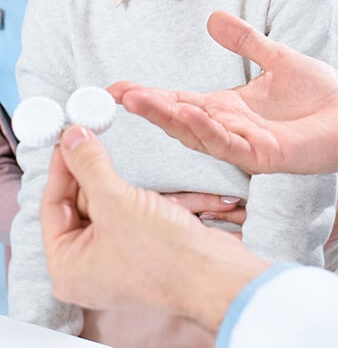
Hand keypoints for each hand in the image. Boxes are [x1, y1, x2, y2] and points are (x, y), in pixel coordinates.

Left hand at [41, 126, 268, 332]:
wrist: (213, 272)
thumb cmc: (162, 254)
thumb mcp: (117, 201)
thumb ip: (90, 166)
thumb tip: (71, 139)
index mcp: (68, 266)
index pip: (53, 207)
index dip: (61, 167)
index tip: (68, 137)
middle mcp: (89, 265)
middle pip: (79, 205)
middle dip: (89, 171)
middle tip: (91, 135)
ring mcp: (118, 256)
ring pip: (108, 205)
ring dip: (115, 180)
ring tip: (113, 150)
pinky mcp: (144, 246)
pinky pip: (130, 212)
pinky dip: (136, 194)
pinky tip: (143, 179)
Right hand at [109, 11, 337, 181]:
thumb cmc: (319, 95)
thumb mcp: (277, 58)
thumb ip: (246, 41)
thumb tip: (214, 18)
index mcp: (229, 108)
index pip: (181, 102)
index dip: (151, 95)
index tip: (117, 86)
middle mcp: (231, 128)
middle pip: (181, 120)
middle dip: (150, 108)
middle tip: (118, 94)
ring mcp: (247, 145)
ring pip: (199, 134)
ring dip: (170, 119)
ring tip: (141, 101)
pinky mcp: (267, 156)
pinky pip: (232, 145)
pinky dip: (209, 131)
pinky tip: (191, 115)